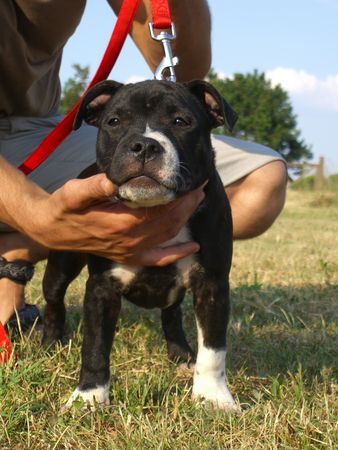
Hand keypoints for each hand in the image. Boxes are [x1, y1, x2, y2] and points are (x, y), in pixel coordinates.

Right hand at [29, 174, 204, 265]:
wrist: (52, 230)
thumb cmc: (64, 207)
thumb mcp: (73, 193)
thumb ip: (94, 186)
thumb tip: (113, 179)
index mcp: (122, 222)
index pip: (160, 208)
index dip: (179, 195)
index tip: (192, 181)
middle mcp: (130, 240)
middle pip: (170, 221)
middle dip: (188, 204)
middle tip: (200, 187)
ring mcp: (131, 251)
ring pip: (168, 236)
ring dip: (186, 219)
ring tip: (197, 201)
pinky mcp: (128, 256)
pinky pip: (159, 259)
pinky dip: (177, 254)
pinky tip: (193, 248)